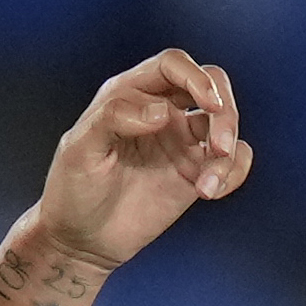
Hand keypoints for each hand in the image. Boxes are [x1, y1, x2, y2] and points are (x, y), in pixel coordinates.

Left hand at [31, 48, 253, 275]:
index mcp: (131, 94)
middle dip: (226, 112)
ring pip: (225, 124)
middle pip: (212, 87)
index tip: (207, 103)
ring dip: (229, 151)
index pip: (173, 65)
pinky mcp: (193, 173)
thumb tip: (161, 111)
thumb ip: (113, 118)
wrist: (80, 240)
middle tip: (219, 147)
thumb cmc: (72, 190)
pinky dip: (233, 172)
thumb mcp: (79, 150)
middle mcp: (161, 112)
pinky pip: (231, 161)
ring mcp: (180, 142)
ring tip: (207, 186)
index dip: (195, 76)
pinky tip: (210, 192)